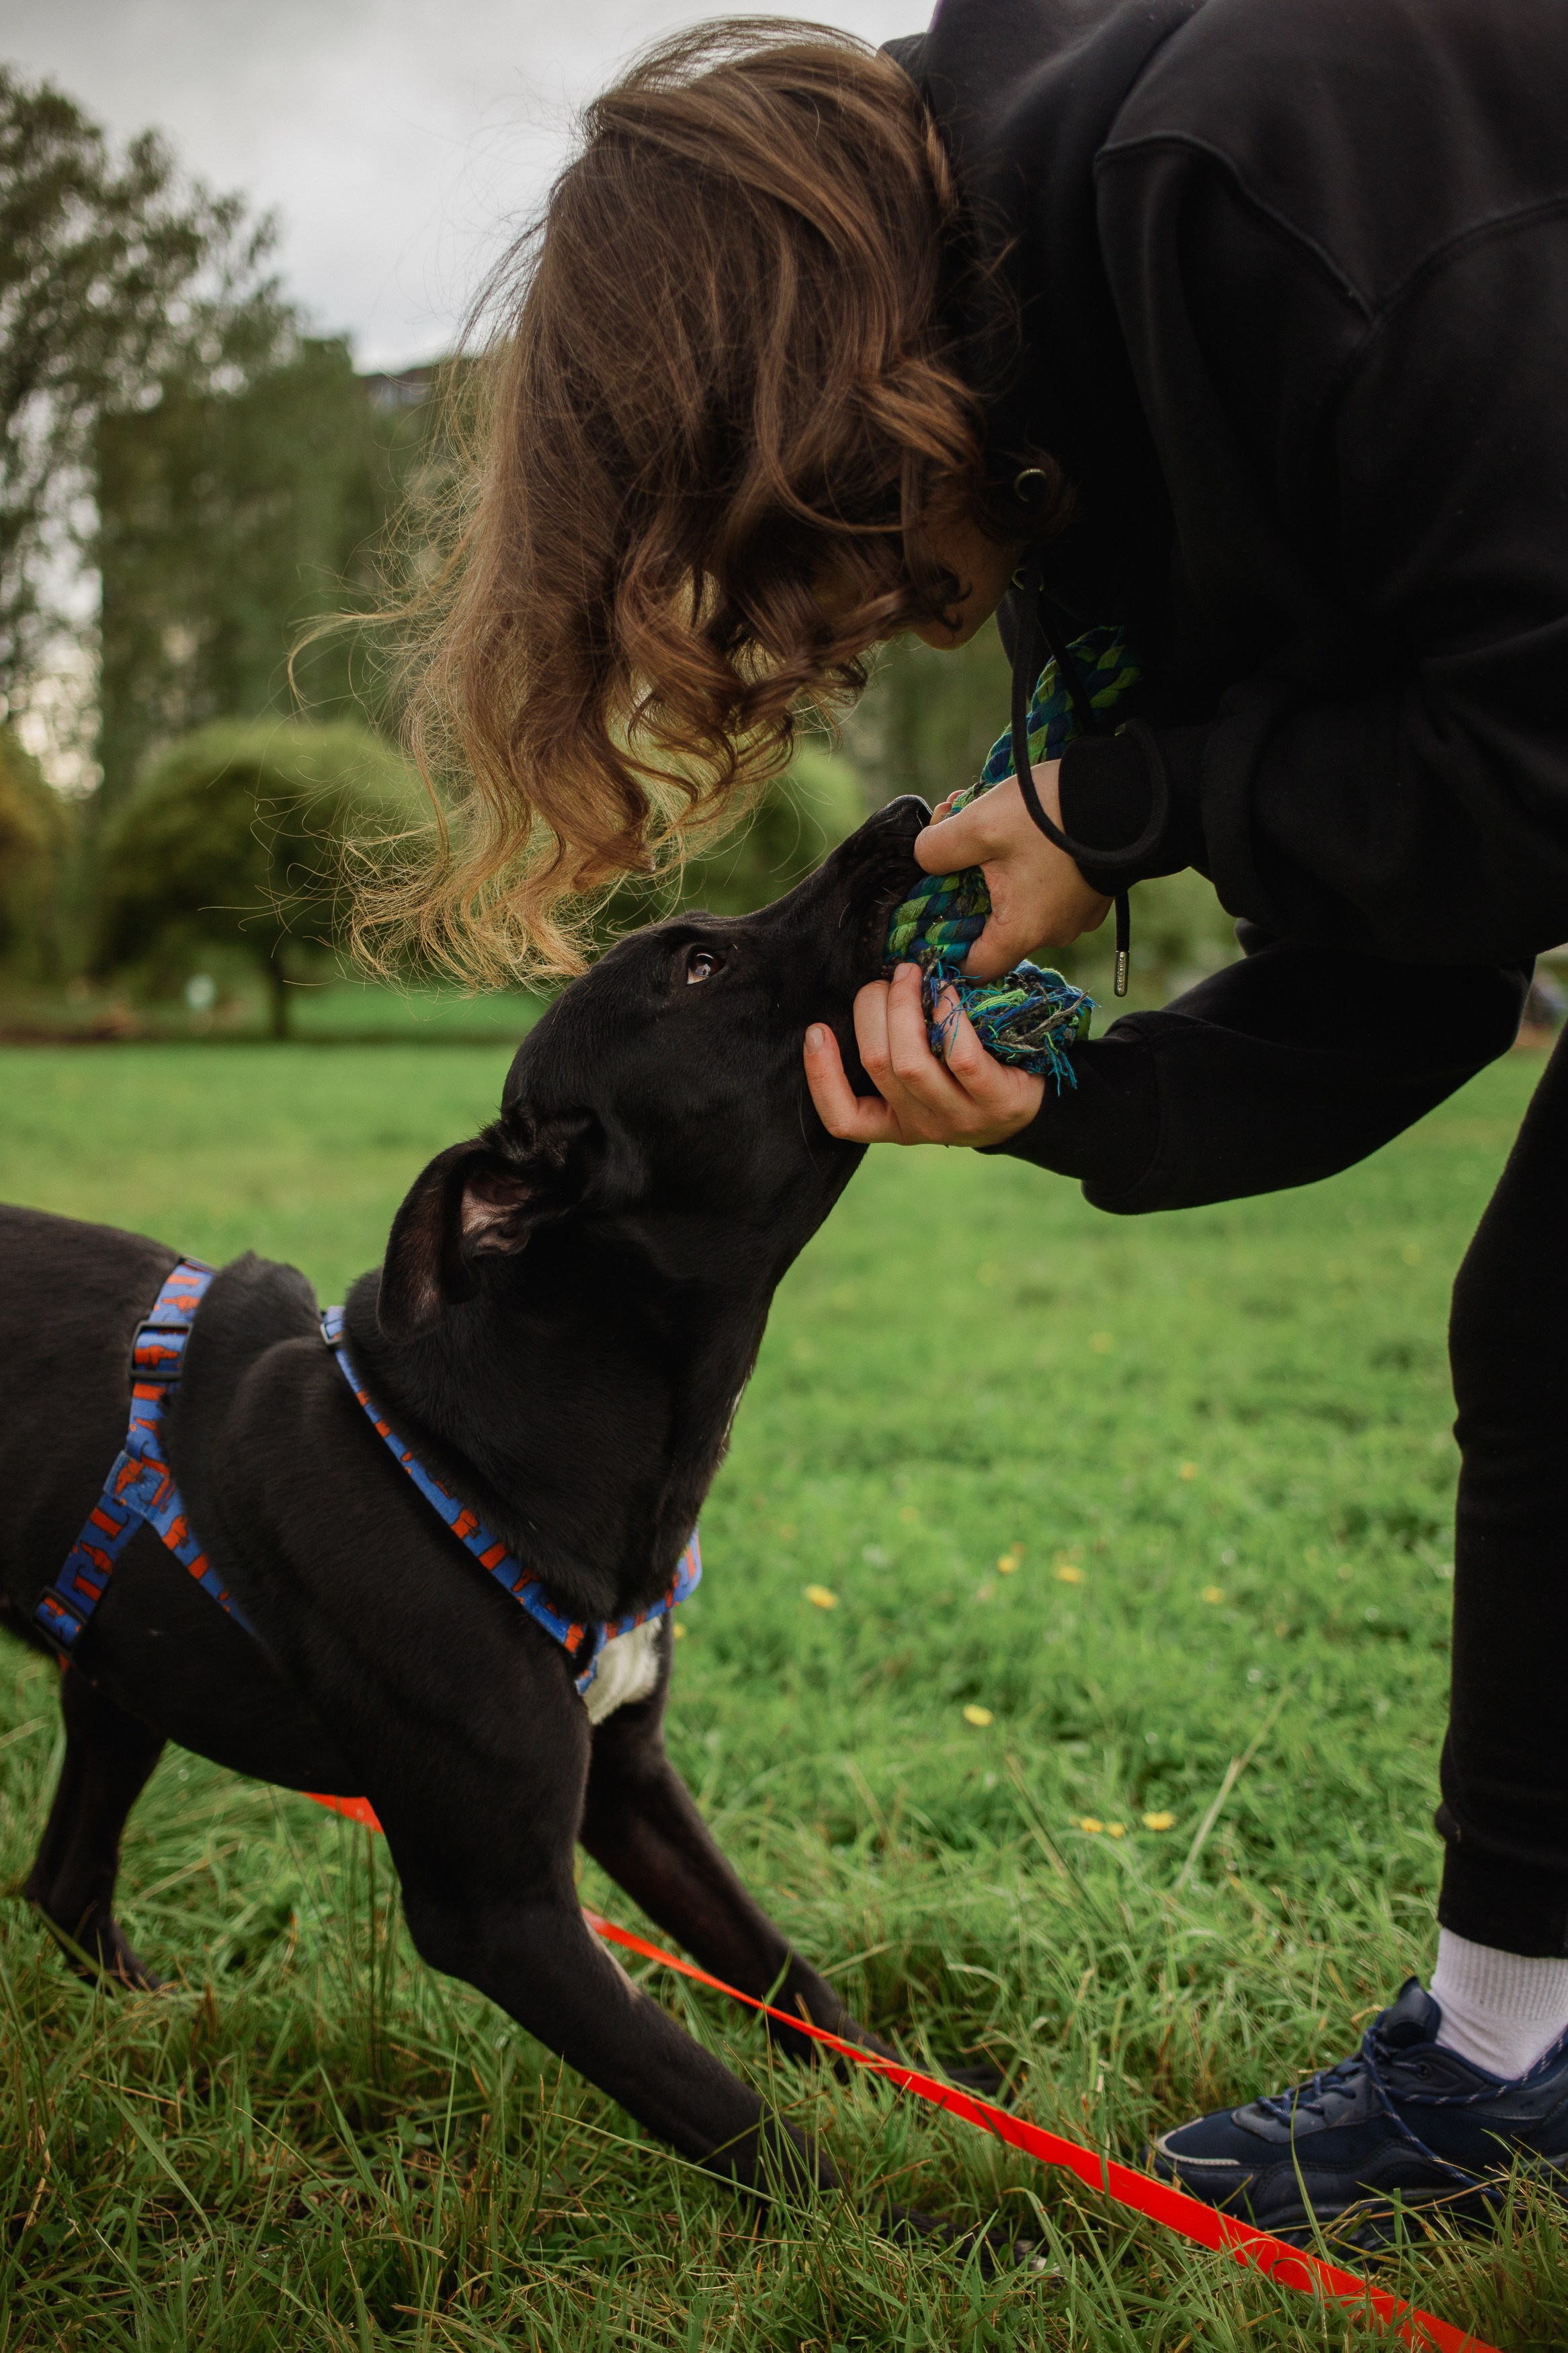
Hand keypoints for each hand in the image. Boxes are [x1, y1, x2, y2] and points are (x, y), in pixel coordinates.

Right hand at [804, 962, 1044, 1146]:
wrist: (1035, 1106)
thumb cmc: (968, 1078)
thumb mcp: (926, 1079)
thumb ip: (893, 1054)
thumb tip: (865, 996)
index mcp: (895, 1125)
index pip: (843, 1119)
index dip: (821, 1076)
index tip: (815, 1030)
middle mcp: (922, 1126)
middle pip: (877, 1066)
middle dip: (871, 1011)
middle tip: (884, 980)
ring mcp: (959, 1118)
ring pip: (910, 1062)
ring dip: (903, 1007)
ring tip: (910, 975)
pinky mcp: (995, 1101)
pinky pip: (960, 1055)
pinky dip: (946, 1017)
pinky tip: (946, 991)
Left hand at [916, 765, 1109, 980]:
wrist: (1128, 791)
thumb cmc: (1051, 815)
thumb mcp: (979, 825)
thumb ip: (937, 849)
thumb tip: (924, 859)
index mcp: (1022, 932)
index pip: (973, 967)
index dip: (944, 948)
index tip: (927, 918)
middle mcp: (1052, 933)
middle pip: (993, 929)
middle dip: (964, 889)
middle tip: (951, 845)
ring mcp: (1077, 915)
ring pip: (1019, 904)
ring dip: (993, 870)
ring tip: (980, 822)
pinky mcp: (1091, 892)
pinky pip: (1047, 891)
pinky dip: (1026, 867)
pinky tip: (1017, 828)